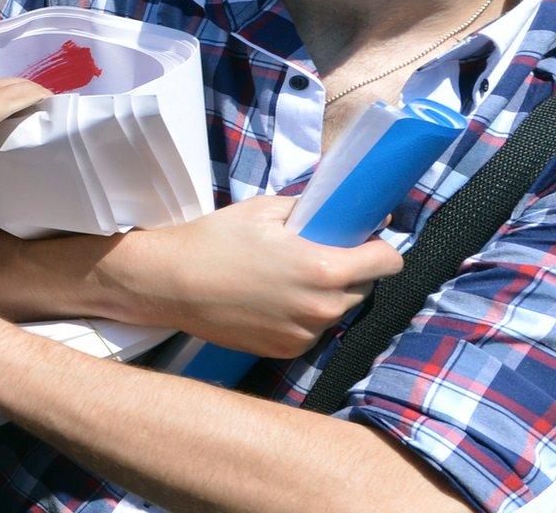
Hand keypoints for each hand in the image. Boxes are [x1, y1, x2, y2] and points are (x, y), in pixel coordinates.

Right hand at [140, 196, 403, 357]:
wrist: (171, 284)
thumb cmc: (215, 240)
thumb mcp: (265, 211)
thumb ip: (316, 211)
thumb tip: (354, 212)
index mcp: (324, 268)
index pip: (389, 262)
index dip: (378, 248)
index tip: (360, 241)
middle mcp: (323, 307)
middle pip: (365, 288)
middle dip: (349, 271)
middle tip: (312, 256)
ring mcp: (306, 333)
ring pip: (338, 311)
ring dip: (326, 295)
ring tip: (286, 279)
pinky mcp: (288, 350)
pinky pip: (313, 329)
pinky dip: (302, 315)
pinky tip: (271, 300)